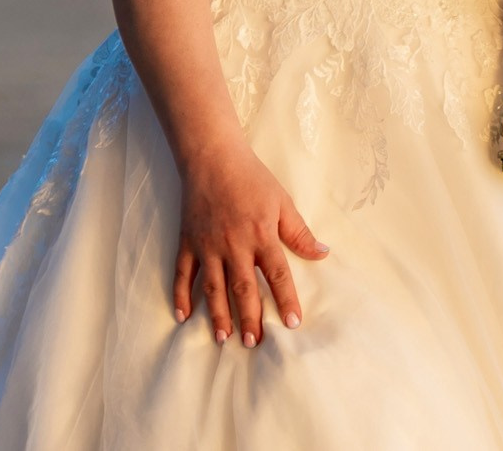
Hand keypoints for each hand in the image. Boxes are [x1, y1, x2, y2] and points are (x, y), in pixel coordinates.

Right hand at [173, 144, 328, 346]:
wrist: (213, 158)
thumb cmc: (252, 179)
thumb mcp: (282, 202)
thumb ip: (299, 232)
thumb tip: (322, 253)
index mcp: (261, 235)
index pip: (277, 274)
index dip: (286, 300)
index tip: (293, 323)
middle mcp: (233, 246)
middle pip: (243, 288)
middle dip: (249, 318)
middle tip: (253, 343)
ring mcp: (207, 246)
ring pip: (212, 288)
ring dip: (218, 315)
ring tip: (223, 338)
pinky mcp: (187, 242)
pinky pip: (182, 274)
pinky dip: (180, 296)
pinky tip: (183, 317)